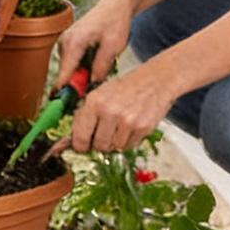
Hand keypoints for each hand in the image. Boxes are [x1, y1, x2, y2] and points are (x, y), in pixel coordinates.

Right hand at [53, 0, 134, 88]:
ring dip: (82, 77)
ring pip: (69, 69)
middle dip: (78, 85)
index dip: (64, 91)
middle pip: (66, 73)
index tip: (63, 107)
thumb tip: (92, 84)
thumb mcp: (113, 46)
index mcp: (74, 42)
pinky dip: (82, 69)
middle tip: (93, 94)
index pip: (65, 73)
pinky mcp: (69, 43)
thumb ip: (101, 66)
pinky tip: (97, 65)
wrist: (114, 5)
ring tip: (101, 71)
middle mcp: (65, 42)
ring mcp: (65, 42)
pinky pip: (72, 62)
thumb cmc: (115, 22)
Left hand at [62, 65, 177, 153]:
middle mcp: (109, 112)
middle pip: (98, 146)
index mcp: (94, 102)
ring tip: (118, 128)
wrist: (155, 81)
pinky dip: (128, 141)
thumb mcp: (100, 93)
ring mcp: (127, 121)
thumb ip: (87, 113)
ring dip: (115, 143)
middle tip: (102, 136)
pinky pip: (130, 146)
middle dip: (99, 144)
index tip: (81, 147)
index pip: (80, 135)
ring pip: (114, 148)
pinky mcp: (143, 128)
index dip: (79, 145)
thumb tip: (74, 137)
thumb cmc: (125, 87)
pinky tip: (130, 128)